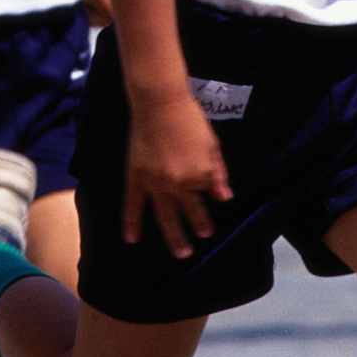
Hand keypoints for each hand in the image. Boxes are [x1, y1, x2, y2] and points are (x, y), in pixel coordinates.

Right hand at [122, 92, 229, 256]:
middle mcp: (178, 184)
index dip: (207, 199)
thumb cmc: (190, 120)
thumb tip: (224, 197)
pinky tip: (131, 238)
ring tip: (181, 253)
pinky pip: (133, 205)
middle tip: (201, 239)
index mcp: (199, 175)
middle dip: (198, 228)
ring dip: (174, 236)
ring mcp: (155, 183)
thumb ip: (218, 173)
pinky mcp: (136, 177)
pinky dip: (131, 222)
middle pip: (189, 212)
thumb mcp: (212, 145)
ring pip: (165, 216)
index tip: (209, 211)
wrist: (160, 103)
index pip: (205, 194)